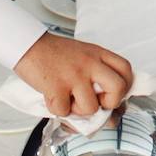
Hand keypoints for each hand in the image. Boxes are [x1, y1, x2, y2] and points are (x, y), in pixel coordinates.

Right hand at [13, 32, 133, 117]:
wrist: (29, 44)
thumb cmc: (54, 53)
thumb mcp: (84, 55)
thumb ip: (97, 72)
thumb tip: (107, 106)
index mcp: (98, 54)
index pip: (126, 70)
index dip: (126, 87)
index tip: (115, 95)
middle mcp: (90, 63)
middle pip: (118, 89)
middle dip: (110, 104)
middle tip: (97, 104)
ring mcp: (74, 75)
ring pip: (91, 107)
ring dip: (79, 111)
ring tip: (69, 100)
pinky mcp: (56, 86)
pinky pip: (64, 111)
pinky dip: (58, 110)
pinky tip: (53, 98)